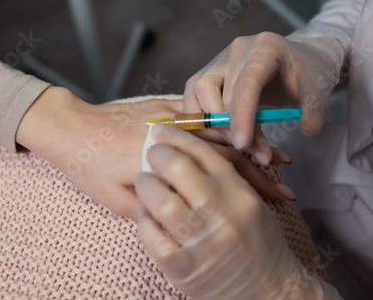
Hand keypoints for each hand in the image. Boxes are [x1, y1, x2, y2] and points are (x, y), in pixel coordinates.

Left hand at [16, 87, 293, 218]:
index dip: (250, 185)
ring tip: (273, 160)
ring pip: (217, 132)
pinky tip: (240, 138)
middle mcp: (171, 133)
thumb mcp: (116, 199)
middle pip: (226, 149)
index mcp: (163, 158)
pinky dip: (222, 130)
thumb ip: (151, 209)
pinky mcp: (163, 109)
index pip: (219, 171)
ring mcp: (168, 117)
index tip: (274, 197)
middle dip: (258, 167)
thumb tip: (179, 216)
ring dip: (247, 146)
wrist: (69, 127)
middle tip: (284, 184)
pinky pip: (199, 119)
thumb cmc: (88, 166)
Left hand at [136, 124, 338, 298]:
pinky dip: (143, 220)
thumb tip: (191, 151)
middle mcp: (220, 214)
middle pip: (179, 169)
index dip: (178, 137)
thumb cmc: (260, 243)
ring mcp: (200, 242)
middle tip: (152, 153)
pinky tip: (145, 213)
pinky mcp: (182, 268)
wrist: (270, 293)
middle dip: (159, 155)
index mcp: (238, 193)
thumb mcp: (251, 204)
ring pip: (160, 201)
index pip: (203, 152)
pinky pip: (151, 236)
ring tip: (144, 181)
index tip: (161, 131)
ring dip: (146, 186)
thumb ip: (225, 179)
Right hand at [184, 31, 341, 161]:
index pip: (246, 82)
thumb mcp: (319, 89)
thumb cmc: (306, 74)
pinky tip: (223, 134)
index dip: (240, 115)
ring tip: (239, 143)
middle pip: (217, 92)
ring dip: (211, 124)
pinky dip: (203, 120)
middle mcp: (235, 52)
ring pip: (196, 94)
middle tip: (254, 153)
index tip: (242, 144)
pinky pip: (193, 99)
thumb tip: (307, 130)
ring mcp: (217, 61)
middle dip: (230, 128)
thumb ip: (314, 109)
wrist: (295, 60)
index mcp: (264, 48)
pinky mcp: (206, 74)